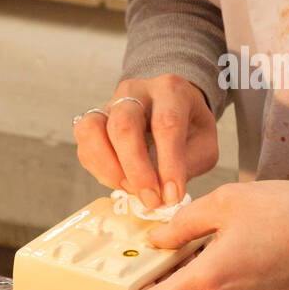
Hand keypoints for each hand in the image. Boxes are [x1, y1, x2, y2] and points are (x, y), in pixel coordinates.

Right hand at [73, 75, 218, 207]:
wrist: (169, 107)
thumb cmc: (189, 127)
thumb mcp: (204, 143)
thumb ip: (187, 164)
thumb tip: (164, 192)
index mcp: (171, 90)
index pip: (166, 123)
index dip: (168, 163)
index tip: (172, 195)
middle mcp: (136, 91)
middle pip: (124, 125)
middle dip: (136, 170)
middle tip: (150, 199)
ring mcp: (109, 103)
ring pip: (93, 130)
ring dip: (110, 169)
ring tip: (131, 190)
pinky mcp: (93, 119)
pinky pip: (84, 144)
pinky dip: (100, 170)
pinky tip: (121, 181)